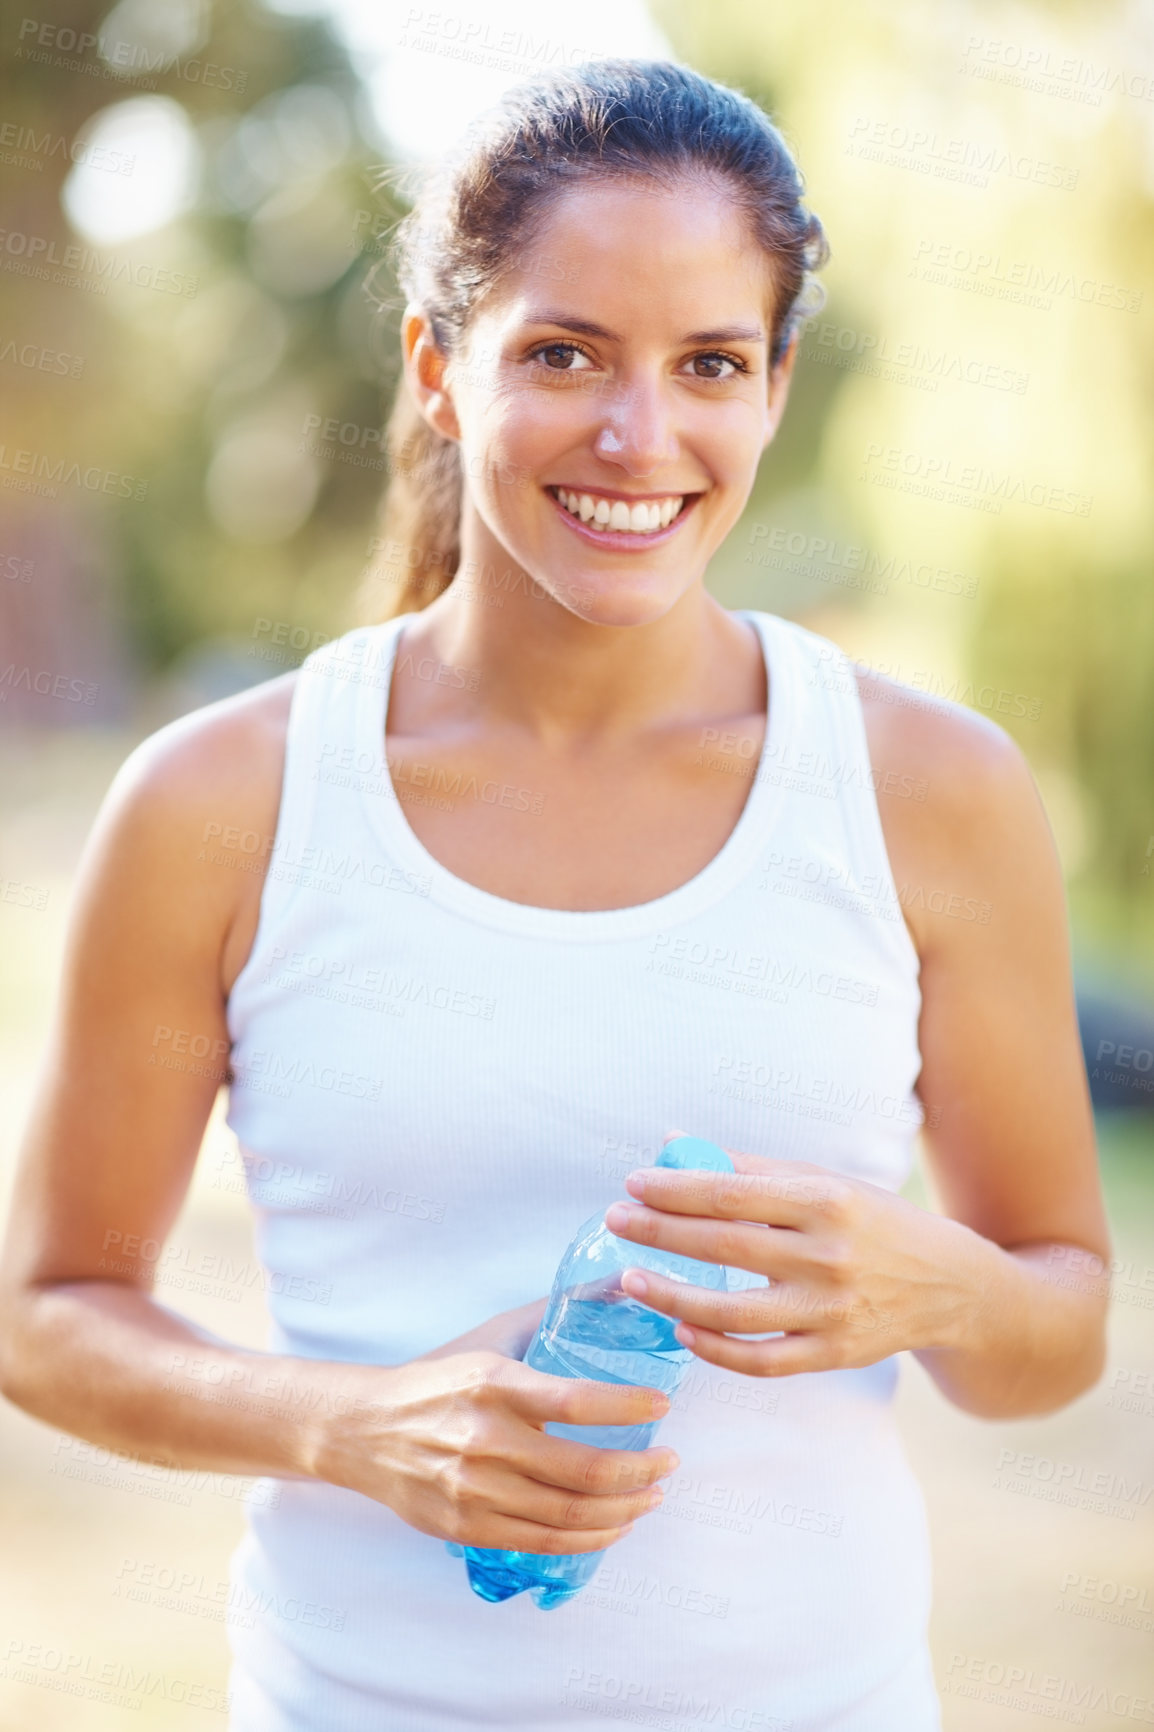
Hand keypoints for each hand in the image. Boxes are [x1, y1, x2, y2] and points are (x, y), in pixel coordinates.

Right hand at [313, 1298, 679, 1553]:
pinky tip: (614, 1524)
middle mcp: (486, 1441)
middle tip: (669, 1462)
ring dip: (624, 1510)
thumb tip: (616, 1284)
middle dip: (640, 1471)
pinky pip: (543, 1542)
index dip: (627, 1407)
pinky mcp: (468, 1526)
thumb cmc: (438, 1379)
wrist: (363, 1429)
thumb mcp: (489, 1339)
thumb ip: (548, 1316)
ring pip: (569, 1515)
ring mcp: (476, 1490)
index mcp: (495, 1386)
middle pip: (583, 1471)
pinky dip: (589, 1538)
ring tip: (652, 1495)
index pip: (575, 1401)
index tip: (662, 1405)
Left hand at [603, 1148, 987, 1376]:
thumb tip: (674, 1146)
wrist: (950, 1285)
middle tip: (615, 1222)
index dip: (675, 1189)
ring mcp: (831, 1310)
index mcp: (826, 1201)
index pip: (732, 1193)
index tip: (633, 1182)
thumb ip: (749, 1167)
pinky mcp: (833, 1354)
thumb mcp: (822, 1181)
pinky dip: (716, 1349)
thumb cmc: (871, 1222)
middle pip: (725, 1246)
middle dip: (660, 1232)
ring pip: (734, 1312)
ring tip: (633, 1280)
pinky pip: (762, 1359)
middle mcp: (829, 1256)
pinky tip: (682, 1328)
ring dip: (674, 1296)